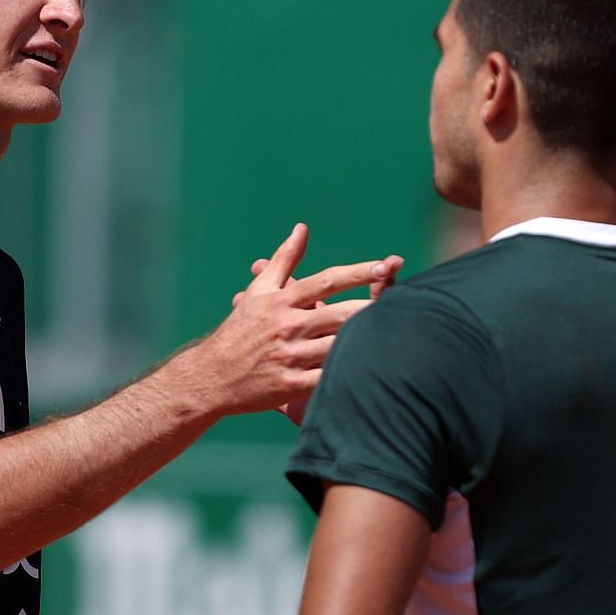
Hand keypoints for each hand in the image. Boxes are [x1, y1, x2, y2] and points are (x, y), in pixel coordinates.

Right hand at [238, 240, 402, 425]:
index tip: (385, 265)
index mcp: (282, 301)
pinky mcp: (289, 385)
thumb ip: (285, 259)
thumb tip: (302, 228)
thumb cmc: (240, 330)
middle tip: (404, 302)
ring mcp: (289, 356)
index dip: (358, 273)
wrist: (211, 376)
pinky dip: (347, 374)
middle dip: (372, 308)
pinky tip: (371, 369)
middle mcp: (287, 326)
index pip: (326, 281)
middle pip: (339, 314)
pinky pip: (325, 379)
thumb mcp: (259, 291)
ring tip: (397, 335)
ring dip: (365, 341)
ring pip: (337, 346)